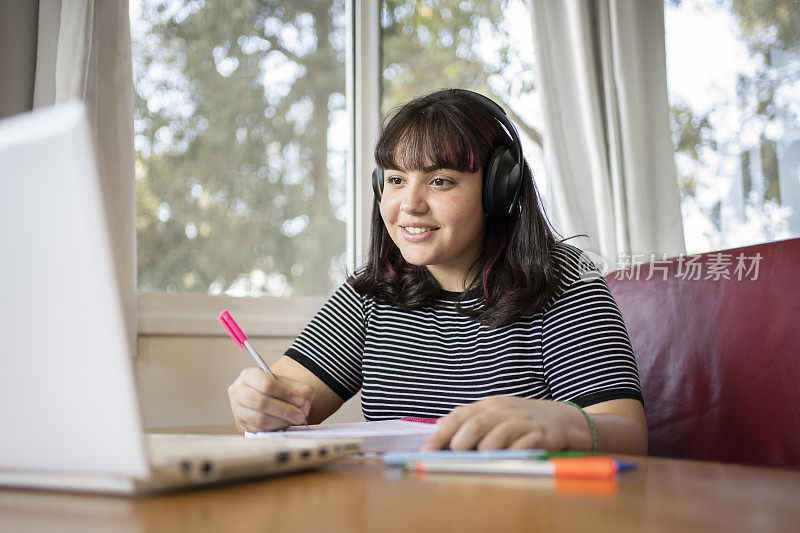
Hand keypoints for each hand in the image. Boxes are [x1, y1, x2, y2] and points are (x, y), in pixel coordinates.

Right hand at [227, 367, 314, 432]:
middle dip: (284, 411)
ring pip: (260, 419)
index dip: (285, 394)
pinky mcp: (242, 423)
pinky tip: (284, 423)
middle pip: (261, 403)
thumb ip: (300, 390)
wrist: (267, 397)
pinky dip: (274, 428)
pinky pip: (259, 430)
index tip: (300, 400)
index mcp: (248, 375)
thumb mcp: (290, 384)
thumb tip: (303, 403)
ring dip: (281, 422)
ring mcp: (237, 409)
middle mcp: (238, 391)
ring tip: (293, 420)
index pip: (266, 384)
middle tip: (300, 416)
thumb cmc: (278, 389)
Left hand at [420, 396, 592, 450]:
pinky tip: (506, 459)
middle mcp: (503, 410)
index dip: (440, 436)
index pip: (458, 417)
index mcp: (488, 405)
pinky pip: (521, 448)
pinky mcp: (540, 436)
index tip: (426, 452)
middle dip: (460, 445)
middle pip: (475, 426)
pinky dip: (509, 456)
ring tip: (482, 459)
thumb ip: (468, 418)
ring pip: (496, 438)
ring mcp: (522, 422)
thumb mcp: (494, 412)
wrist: (560, 418)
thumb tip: (439, 425)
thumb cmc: (519, 419)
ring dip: (484, 452)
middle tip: (456, 457)